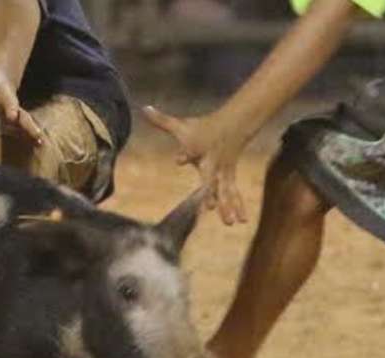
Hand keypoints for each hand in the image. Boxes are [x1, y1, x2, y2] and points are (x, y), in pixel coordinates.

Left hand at [0, 61, 43, 144]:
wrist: (2, 78)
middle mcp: (6, 97)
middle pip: (10, 103)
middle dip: (12, 110)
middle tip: (13, 117)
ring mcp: (12, 107)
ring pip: (23, 117)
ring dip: (30, 127)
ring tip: (39, 138)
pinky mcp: (16, 116)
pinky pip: (24, 125)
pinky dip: (31, 134)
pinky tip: (40, 144)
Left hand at [143, 105, 249, 225]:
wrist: (232, 125)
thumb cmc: (202, 128)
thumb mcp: (181, 125)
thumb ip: (161, 120)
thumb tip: (144, 108)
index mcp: (198, 149)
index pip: (190, 151)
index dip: (185, 154)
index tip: (180, 159)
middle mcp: (211, 163)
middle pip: (211, 180)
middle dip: (211, 193)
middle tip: (210, 208)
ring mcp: (222, 172)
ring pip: (225, 191)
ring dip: (227, 206)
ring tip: (230, 223)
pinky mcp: (228, 178)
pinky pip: (233, 194)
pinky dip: (238, 206)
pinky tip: (241, 221)